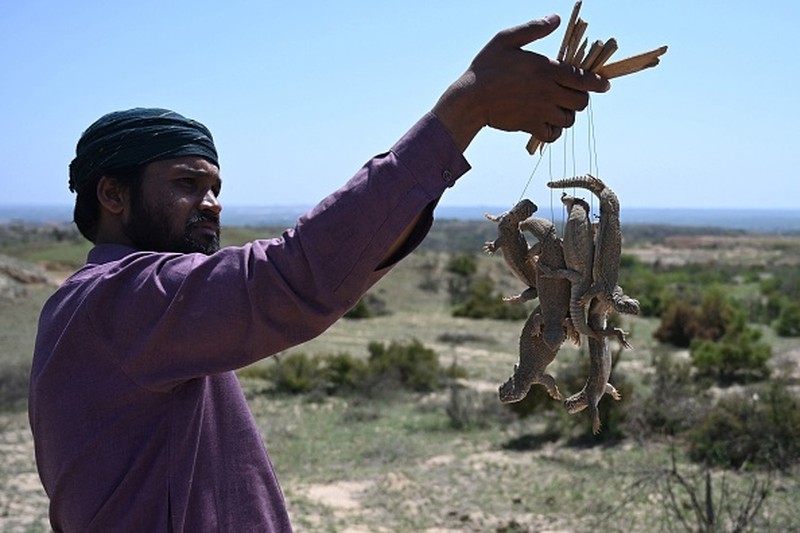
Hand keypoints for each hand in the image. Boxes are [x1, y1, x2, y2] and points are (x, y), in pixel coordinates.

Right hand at [432, 14, 610, 150]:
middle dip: (581, 99)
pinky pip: (553, 135)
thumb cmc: (487, 67)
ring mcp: (539, 111)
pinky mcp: (530, 126)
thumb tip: (557, 19)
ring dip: (567, 115)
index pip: (583, 78)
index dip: (598, 83)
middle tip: (573, 95)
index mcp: (546, 69)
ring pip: (568, 119)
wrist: (470, 99)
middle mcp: (547, 92)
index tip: (604, 85)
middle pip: (581, 102)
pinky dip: (555, 131)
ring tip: (558, 108)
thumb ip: (534, 29)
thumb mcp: (506, 39)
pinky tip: (548, 123)